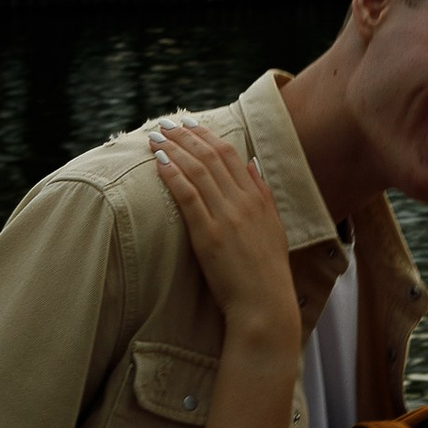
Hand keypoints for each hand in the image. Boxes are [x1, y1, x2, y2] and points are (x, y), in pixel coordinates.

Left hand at [151, 118, 301, 351]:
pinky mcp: (209, 235)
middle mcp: (243, 202)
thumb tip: (252, 162)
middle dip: (184, 136)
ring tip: (154, 138)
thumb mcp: (273, 225)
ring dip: (174, 150)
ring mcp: (226, 217)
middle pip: (210, 156)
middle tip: (164, 123)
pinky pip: (188, 197)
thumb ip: (262, 191)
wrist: (264, 303)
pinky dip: (173, 176)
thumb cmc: (267, 270)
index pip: (229, 154)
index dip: (207, 135)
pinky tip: (159, 164)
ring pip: (197, 171)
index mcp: (258, 198)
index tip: (189, 123)